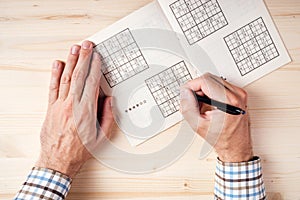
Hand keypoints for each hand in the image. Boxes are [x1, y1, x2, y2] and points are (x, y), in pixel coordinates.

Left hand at [36, 41, 113, 177]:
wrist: (58, 160)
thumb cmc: (79, 150)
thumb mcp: (102, 137)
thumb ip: (107, 117)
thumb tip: (108, 100)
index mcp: (86, 112)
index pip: (91, 83)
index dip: (95, 68)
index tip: (97, 57)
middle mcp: (71, 106)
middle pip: (78, 76)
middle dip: (83, 58)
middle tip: (86, 45)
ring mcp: (59, 106)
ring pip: (65, 78)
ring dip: (71, 62)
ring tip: (74, 49)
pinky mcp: (50, 108)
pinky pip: (52, 87)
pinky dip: (54, 74)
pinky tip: (57, 64)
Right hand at [180, 73, 252, 161]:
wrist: (236, 147)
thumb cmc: (222, 139)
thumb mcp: (198, 125)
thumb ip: (187, 106)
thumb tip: (184, 92)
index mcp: (229, 101)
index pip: (205, 80)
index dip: (191, 85)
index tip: (185, 93)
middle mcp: (237, 95)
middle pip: (209, 78)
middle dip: (197, 88)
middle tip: (193, 101)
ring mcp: (239, 94)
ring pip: (214, 80)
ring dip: (203, 90)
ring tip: (201, 105)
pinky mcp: (239, 95)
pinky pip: (220, 85)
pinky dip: (210, 92)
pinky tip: (208, 104)